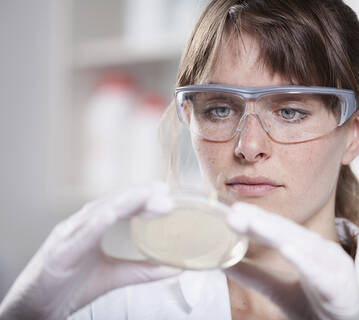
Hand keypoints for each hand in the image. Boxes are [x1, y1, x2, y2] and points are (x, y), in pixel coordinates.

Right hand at [0, 183, 181, 319]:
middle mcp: (80, 227)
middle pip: (112, 203)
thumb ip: (144, 270)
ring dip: (123, 202)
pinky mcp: (58, 254)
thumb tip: (176, 267)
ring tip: (145, 195)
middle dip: (139, 195)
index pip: (121, 205)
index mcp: (92, 228)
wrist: (35, 310)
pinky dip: (94, 224)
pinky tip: (111, 216)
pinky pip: (77, 237)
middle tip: (164, 192)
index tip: (165, 191)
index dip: (143, 197)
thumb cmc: (70, 287)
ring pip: (96, 213)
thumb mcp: (115, 276)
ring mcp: (67, 237)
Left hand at [225, 202, 358, 319]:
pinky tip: (288, 250)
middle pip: (287, 231)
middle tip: (235, 213)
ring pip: (302, 245)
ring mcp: (331, 266)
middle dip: (260, 221)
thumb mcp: (277, 289)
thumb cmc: (315, 302)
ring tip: (253, 224)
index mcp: (305, 248)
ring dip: (276, 233)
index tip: (232, 211)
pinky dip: (304, 260)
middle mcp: (319, 251)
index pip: (276, 229)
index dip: (255, 219)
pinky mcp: (338, 286)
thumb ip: (253, 276)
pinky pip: (319, 272)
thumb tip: (224, 263)